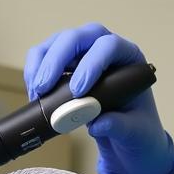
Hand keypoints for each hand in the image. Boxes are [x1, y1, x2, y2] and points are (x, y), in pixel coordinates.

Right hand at [23, 23, 173, 173]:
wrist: (128, 136)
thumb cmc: (138, 127)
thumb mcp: (137, 131)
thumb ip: (121, 126)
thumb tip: (98, 123)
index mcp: (128, 57)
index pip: (109, 46)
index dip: (91, 64)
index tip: (78, 91)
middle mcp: (103, 48)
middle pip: (77, 37)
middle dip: (57, 59)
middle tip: (45, 87)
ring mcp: (82, 54)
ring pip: (56, 43)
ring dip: (41, 64)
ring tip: (37, 92)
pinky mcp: (65, 66)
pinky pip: (44, 58)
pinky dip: (35, 73)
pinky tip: (35, 93)